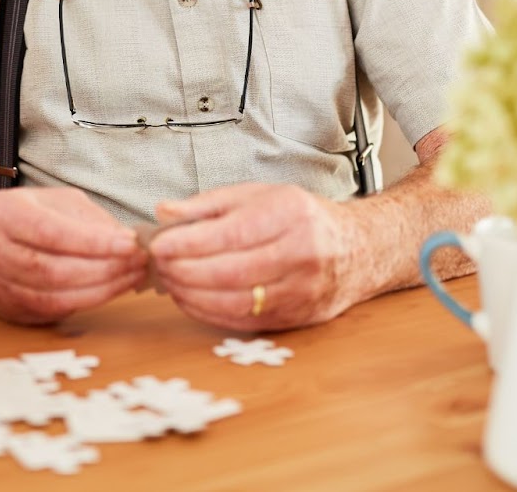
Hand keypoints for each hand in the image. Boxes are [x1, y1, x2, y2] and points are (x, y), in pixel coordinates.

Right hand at [0, 187, 147, 324]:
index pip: (53, 233)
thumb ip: (89, 219)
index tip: (131, 244)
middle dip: (104, 269)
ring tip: (131, 278)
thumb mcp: (55, 201)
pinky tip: (109, 291)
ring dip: (101, 290)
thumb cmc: (25, 215)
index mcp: (4, 214)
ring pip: (54, 296)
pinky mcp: (5, 307)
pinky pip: (51, 311)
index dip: (95, 242)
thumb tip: (127, 240)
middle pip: (54, 269)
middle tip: (138, 263)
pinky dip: (86, 302)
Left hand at [148, 183, 357, 330]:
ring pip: (236, 301)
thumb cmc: (300, 218)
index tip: (159, 245)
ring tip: (170, 282)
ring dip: (193, 295)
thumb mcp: (257, 195)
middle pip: (231, 271)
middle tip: (159, 265)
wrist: (357, 249)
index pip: (231, 234)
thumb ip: (208, 204)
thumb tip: (164, 212)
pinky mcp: (297, 317)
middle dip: (185, 271)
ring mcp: (302, 290)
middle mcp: (301, 253)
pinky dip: (210, 313)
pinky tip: (191, 299)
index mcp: (290, 214)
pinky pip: (245, 321)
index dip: (189, 243)